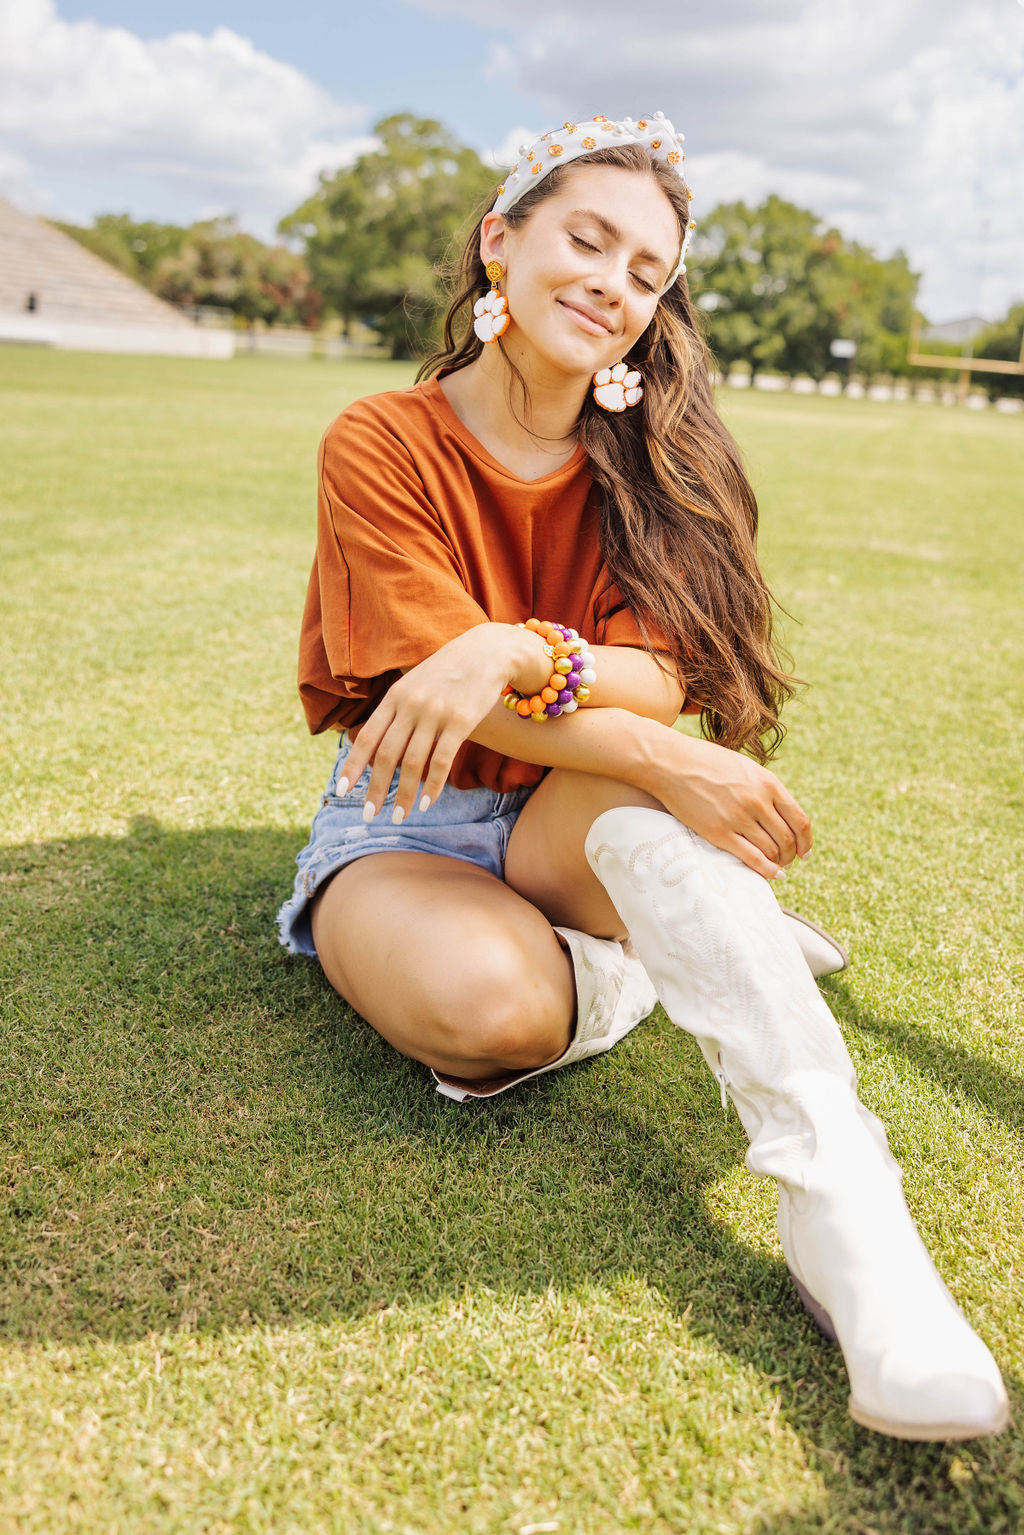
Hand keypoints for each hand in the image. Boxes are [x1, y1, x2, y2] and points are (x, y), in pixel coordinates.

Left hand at [336, 624, 538, 822]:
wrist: (487, 651)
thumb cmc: (448, 672)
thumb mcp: (414, 683)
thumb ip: (396, 710)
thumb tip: (375, 743)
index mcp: (394, 697)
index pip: (366, 738)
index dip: (353, 767)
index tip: (342, 791)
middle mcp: (410, 705)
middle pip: (386, 755)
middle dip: (375, 789)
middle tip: (369, 815)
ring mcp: (435, 713)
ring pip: (413, 763)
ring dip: (403, 795)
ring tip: (399, 816)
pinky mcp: (460, 721)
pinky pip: (442, 761)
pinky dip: (433, 787)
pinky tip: (426, 803)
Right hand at [643, 731, 811, 881]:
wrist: (671, 763)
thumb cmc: (707, 763)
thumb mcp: (746, 768)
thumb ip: (766, 789)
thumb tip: (782, 814)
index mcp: (768, 784)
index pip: (800, 821)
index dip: (806, 841)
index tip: (804, 852)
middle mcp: (757, 801)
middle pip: (788, 840)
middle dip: (791, 855)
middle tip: (787, 861)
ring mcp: (738, 818)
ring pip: (772, 851)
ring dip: (778, 863)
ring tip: (774, 866)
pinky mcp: (719, 832)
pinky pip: (752, 858)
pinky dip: (766, 871)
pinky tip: (770, 875)